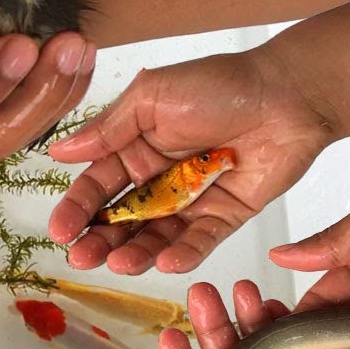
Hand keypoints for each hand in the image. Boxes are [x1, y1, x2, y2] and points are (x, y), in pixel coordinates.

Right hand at [48, 47, 335, 273]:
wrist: (290, 93)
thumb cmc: (220, 84)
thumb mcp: (152, 97)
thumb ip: (109, 129)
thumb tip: (59, 150)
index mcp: (135, 147)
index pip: (97, 185)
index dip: (77, 208)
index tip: (60, 231)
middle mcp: (158, 178)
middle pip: (121, 219)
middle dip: (100, 241)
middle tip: (83, 259)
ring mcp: (190, 200)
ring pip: (155, 236)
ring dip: (136, 253)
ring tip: (120, 264)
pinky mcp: (225, 215)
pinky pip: (199, 241)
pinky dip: (183, 254)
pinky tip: (165, 262)